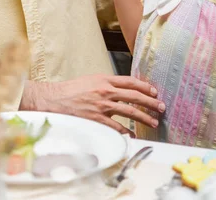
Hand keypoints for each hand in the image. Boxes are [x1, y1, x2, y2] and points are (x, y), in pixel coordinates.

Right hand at [19, 74, 164, 135]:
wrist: (54, 99)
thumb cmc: (71, 90)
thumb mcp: (90, 80)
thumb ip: (106, 84)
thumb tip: (121, 89)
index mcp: (104, 79)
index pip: (130, 81)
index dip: (144, 87)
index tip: (154, 92)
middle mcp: (106, 91)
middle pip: (134, 96)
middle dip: (150, 102)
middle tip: (161, 107)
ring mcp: (102, 106)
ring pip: (130, 112)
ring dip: (144, 117)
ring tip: (154, 122)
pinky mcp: (97, 119)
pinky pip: (117, 127)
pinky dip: (126, 132)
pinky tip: (132, 135)